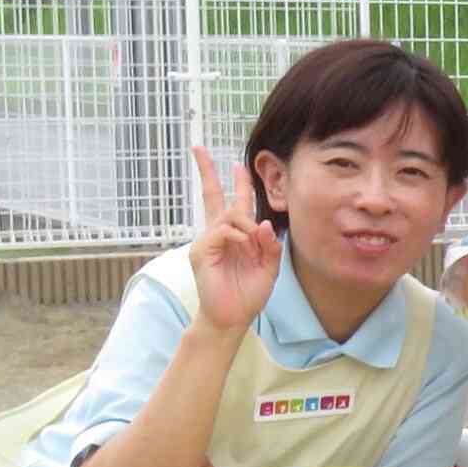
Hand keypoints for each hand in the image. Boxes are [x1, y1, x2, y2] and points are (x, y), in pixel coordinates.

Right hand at [185, 147, 282, 333]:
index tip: (237, 164)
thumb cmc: (248, 293)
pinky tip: (246, 246)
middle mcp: (217, 234)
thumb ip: (269, 245)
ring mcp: (206, 241)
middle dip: (207, 171)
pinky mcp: (201, 251)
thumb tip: (262, 223)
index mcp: (234, 236)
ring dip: (247, 223)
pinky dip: (239, 235)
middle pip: (212, 196)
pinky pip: (223, 230)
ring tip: (255, 244)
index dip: (236, 183)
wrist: (232, 318)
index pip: (233, 203)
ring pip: (228, 214)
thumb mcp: (269, 267)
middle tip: (198, 148)